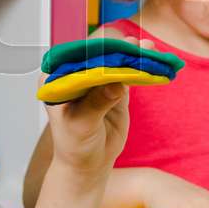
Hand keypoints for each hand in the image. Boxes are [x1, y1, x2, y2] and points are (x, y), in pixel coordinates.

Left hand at [43, 34, 148, 176]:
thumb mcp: (81, 124)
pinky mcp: (114, 86)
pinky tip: (153, 59)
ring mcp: (96, 79)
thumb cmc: (74, 144)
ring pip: (114, 61)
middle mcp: (75, 73)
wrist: (88, 163)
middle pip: (96, 54)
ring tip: (148, 47)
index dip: (92, 50)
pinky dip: (140, 67)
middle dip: (115, 48)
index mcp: (55, 77)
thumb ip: (97, 103)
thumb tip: (116, 84)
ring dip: (131, 54)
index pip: (73, 57)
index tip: (109, 47)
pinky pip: (128, 73)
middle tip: (132, 44)